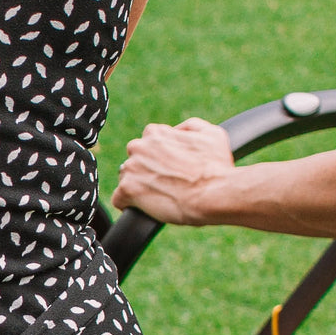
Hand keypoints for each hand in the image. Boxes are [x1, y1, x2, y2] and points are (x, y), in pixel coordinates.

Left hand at [112, 118, 234, 225]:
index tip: (169, 168)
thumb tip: (176, 131)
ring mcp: (131, 168)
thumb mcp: (211, 134)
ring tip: (160, 196)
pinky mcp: (128, 190)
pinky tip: (143, 207)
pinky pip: (119, 198)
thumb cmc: (217, 167)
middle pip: (135, 160)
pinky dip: (128, 203)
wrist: (214, 194)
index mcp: (155, 133)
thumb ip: (190, 126)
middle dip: (146, 170)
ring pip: (126, 178)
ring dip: (138, 186)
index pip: (148, 143)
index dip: (159, 158)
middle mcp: (139, 147)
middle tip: (165, 183)